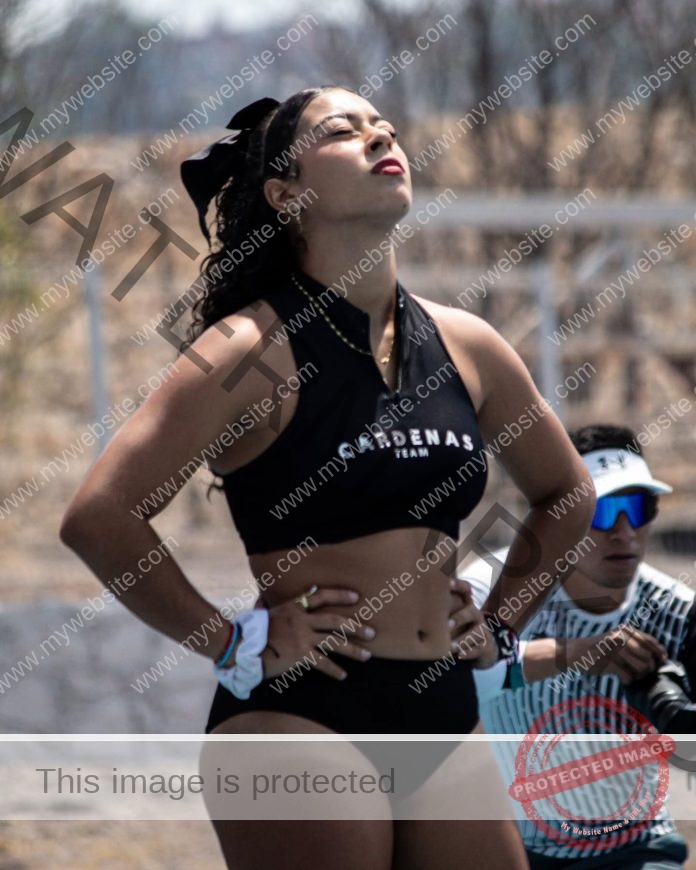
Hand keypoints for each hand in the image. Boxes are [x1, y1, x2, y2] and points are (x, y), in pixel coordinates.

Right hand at [261, 587, 375, 680]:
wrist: (241, 646)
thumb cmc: (251, 631)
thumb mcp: (268, 612)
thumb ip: (281, 608)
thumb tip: (280, 599)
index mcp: (294, 606)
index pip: (321, 596)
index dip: (340, 594)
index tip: (356, 596)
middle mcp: (301, 619)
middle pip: (334, 620)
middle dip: (355, 626)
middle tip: (372, 632)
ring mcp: (302, 636)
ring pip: (334, 641)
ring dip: (353, 649)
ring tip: (367, 655)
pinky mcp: (300, 654)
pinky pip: (322, 662)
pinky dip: (334, 670)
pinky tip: (343, 675)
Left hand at [448, 578, 498, 668]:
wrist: (483, 647)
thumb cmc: (460, 628)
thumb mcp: (452, 616)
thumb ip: (440, 609)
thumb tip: (416, 604)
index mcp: (466, 605)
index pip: (466, 590)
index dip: (459, 586)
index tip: (448, 584)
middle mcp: (475, 615)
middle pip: (471, 611)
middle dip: (460, 617)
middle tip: (447, 625)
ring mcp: (482, 630)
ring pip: (476, 633)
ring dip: (463, 639)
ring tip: (451, 646)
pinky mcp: (486, 646)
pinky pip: (479, 649)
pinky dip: (469, 652)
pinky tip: (460, 655)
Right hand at [581, 628, 666, 683]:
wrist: (578, 651)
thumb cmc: (599, 647)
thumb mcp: (615, 637)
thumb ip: (632, 641)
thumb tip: (655, 655)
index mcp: (625, 631)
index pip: (649, 640)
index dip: (659, 650)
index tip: (663, 658)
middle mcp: (622, 639)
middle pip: (648, 657)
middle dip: (648, 667)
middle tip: (642, 672)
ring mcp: (617, 651)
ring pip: (641, 668)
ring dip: (639, 675)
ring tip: (632, 675)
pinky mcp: (611, 664)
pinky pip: (629, 677)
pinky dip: (628, 680)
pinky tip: (623, 678)